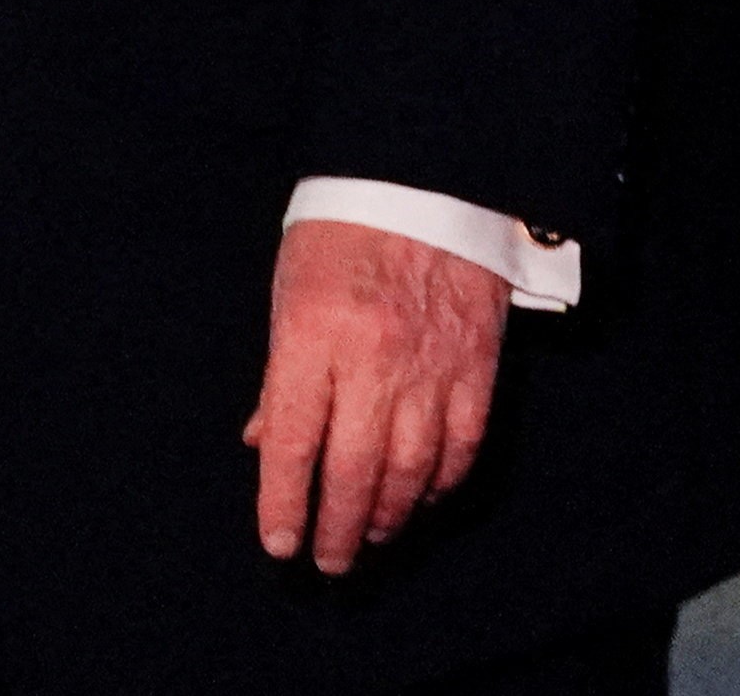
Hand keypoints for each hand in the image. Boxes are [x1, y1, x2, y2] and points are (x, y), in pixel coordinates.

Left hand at [244, 219, 507, 574]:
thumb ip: (279, 374)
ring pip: (410, 469)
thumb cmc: (342, 234)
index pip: (290, 439)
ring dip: (387, 515)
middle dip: (337, 528)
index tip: (280, 544)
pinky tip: (420, 499)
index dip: (282, 501)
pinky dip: (440, 484)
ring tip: (369, 536)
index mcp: (312, 333)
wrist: (425, 178)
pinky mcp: (477, 366)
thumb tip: (261, 443)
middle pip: (353, 469)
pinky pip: (461, 446)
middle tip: (328, 561)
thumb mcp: (289, 293)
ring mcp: (431, 365)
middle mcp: (372, 356)